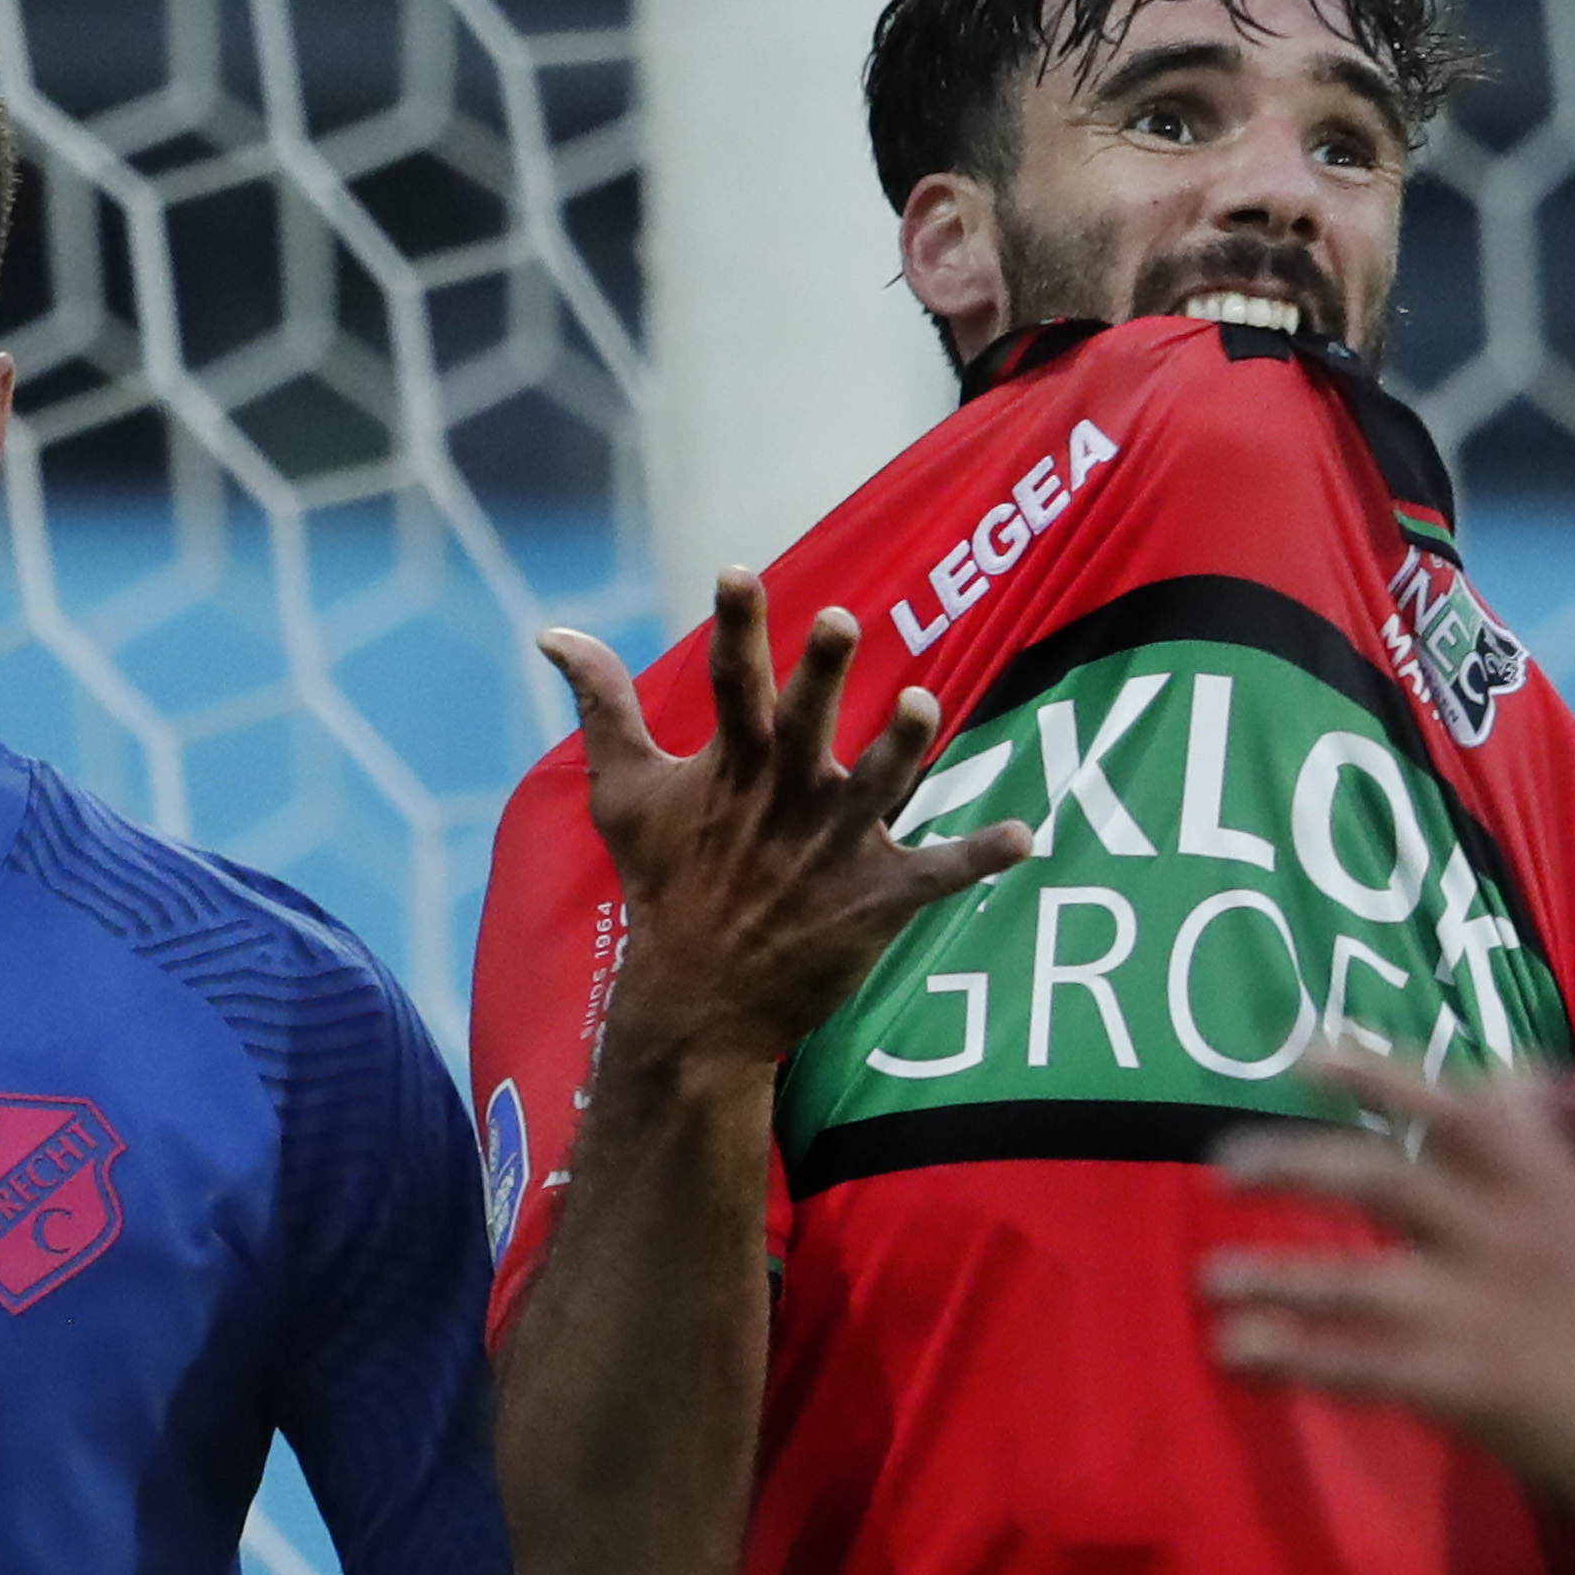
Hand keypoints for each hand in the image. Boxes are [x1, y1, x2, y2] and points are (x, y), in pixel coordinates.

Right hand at [542, 568, 1030, 1061]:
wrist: (695, 1003)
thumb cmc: (666, 885)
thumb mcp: (623, 793)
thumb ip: (602, 705)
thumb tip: (552, 631)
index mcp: (733, 765)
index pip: (732, 682)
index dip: (737, 626)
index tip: (739, 571)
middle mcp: (785, 798)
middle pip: (806, 724)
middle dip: (821, 675)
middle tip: (840, 621)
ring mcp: (830, 849)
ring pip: (875, 788)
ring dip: (901, 749)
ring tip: (920, 704)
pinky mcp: (872, 900)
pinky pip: (935, 875)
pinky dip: (977, 856)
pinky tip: (1023, 835)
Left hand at [1201, 1054, 1574, 1518]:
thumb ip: (1555, 1162)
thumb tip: (1508, 1095)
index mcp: (1543, 1175)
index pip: (1443, 1100)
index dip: (1366, 1069)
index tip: (1299, 1049)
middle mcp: (1499, 1223)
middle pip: (1370, 1174)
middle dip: (1288, 1161)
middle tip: (1220, 1163)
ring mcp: (1474, 1302)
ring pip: (1344, 1277)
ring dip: (1267, 1273)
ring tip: (1208, 1280)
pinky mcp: (1462, 1378)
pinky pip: (1352, 1361)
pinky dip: (1287, 1354)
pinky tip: (1238, 1354)